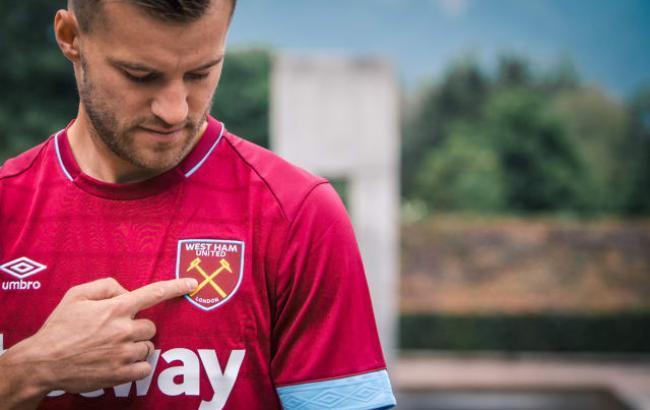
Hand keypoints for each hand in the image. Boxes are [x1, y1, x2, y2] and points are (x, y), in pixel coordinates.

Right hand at [2, 277, 196, 400]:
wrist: (42, 362)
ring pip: (149, 347)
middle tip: (118, 332)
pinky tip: (122, 362)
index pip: (153, 293)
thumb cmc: (58, 327)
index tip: (192, 283)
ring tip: (114, 348)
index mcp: (115, 308)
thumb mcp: (76, 295)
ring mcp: (123, 353)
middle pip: (151, 326)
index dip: (176, 287)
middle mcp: (123, 330)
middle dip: (139, 327)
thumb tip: (126, 292)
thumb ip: (106, 286)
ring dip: (137, 346)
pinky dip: (138, 365)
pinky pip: (145, 367)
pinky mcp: (121, 374)